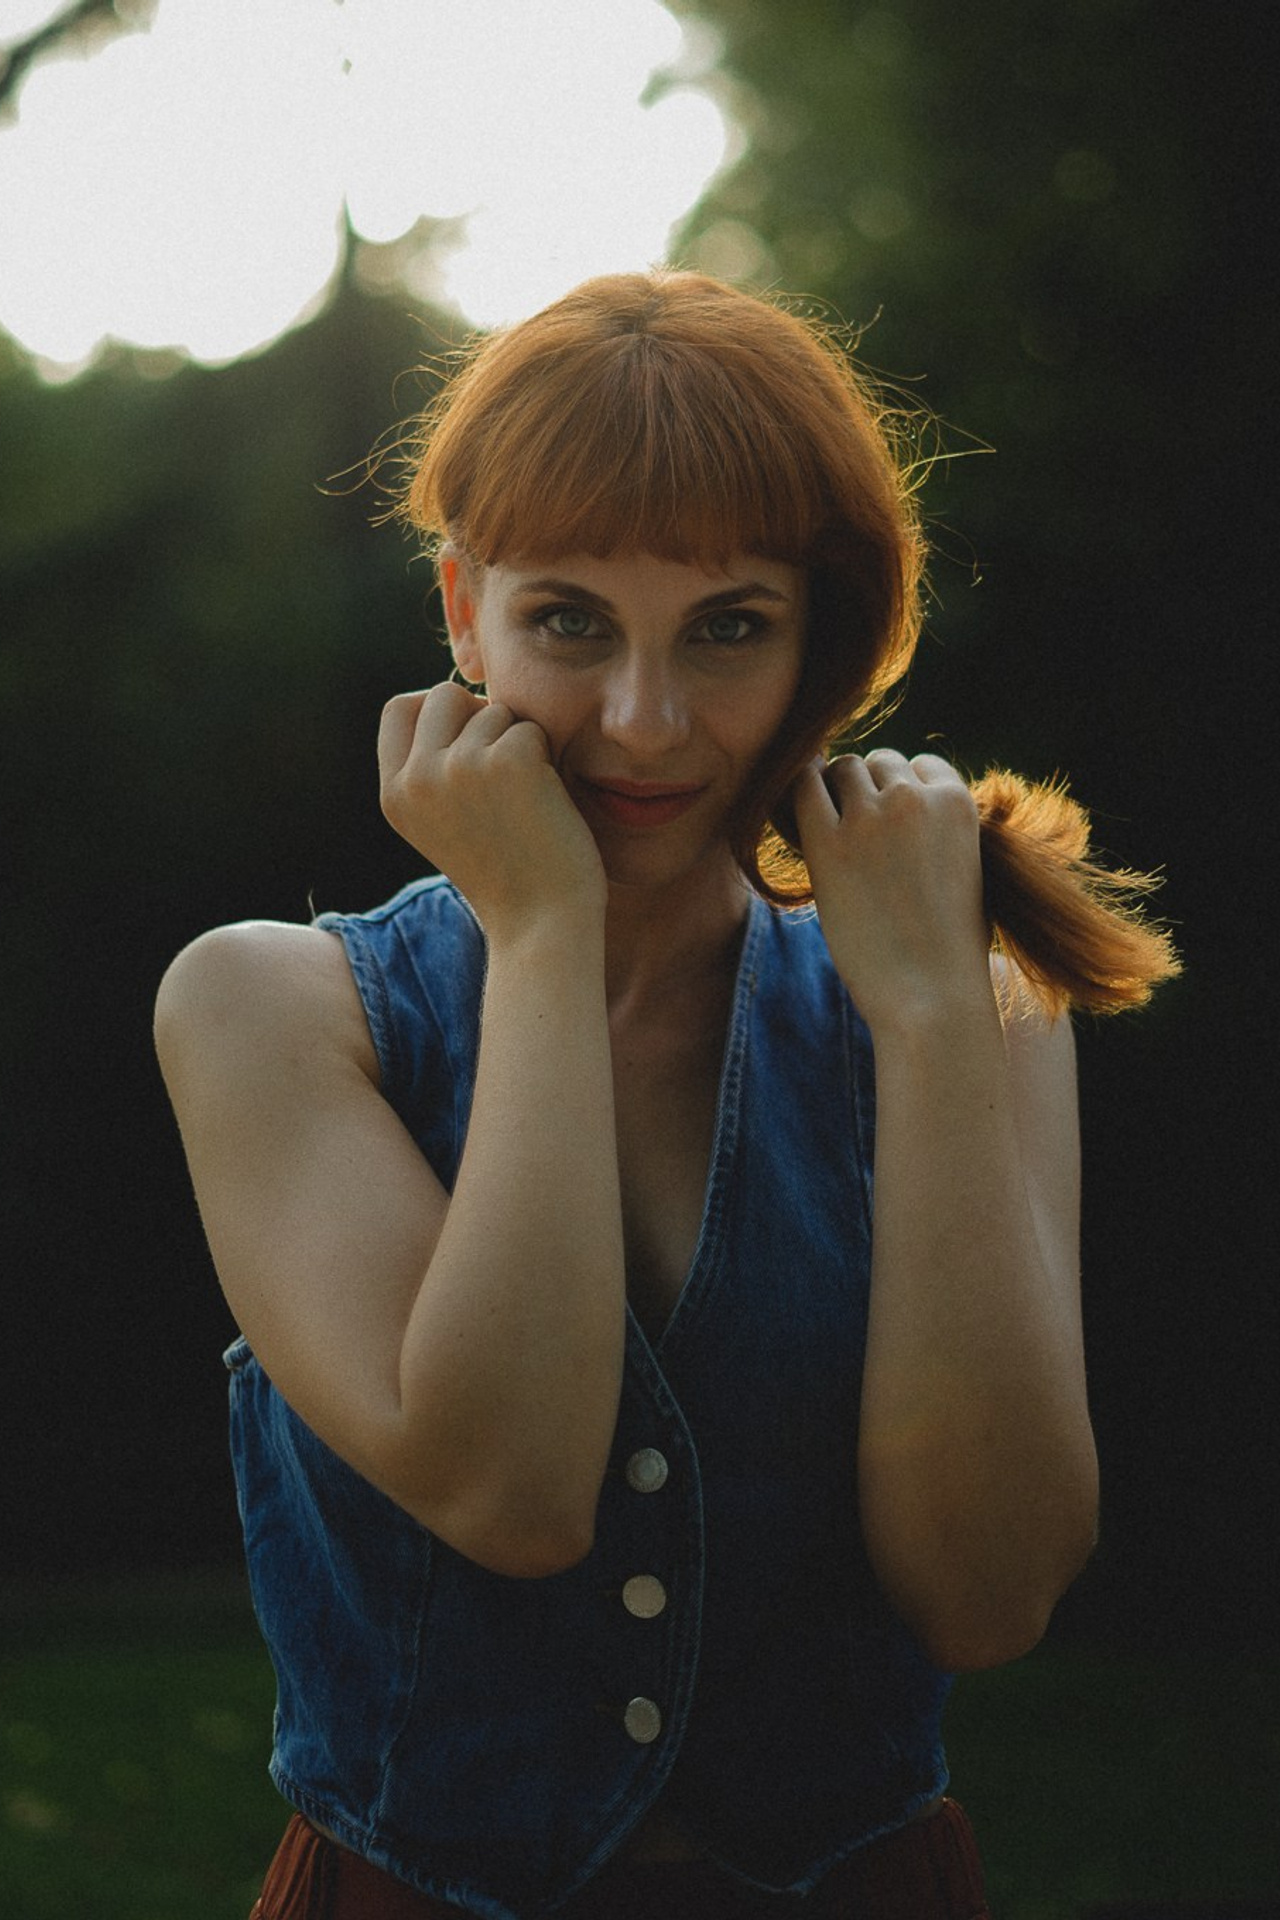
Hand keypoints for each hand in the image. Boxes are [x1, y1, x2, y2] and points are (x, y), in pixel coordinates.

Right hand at [378, 683, 605, 938]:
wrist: (541, 924)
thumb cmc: (506, 873)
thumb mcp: (443, 822)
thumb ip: (432, 767)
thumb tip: (456, 693)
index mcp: (394, 795)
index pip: (400, 708)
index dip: (438, 711)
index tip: (468, 741)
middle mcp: (417, 778)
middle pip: (445, 694)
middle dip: (480, 717)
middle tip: (504, 768)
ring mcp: (460, 767)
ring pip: (494, 709)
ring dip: (518, 742)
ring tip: (523, 800)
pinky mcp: (509, 762)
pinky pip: (531, 728)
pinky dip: (546, 757)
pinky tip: (544, 804)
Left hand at [791, 749, 990, 1029]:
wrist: (931, 994)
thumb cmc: (952, 949)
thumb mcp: (969, 872)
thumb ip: (944, 832)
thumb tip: (914, 814)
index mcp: (958, 802)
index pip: (921, 765)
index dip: (903, 791)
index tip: (893, 824)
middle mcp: (914, 798)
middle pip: (878, 763)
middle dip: (867, 792)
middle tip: (858, 834)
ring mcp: (870, 817)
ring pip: (841, 770)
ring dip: (834, 794)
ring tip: (834, 837)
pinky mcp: (829, 842)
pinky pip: (802, 789)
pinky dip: (798, 796)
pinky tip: (797, 824)